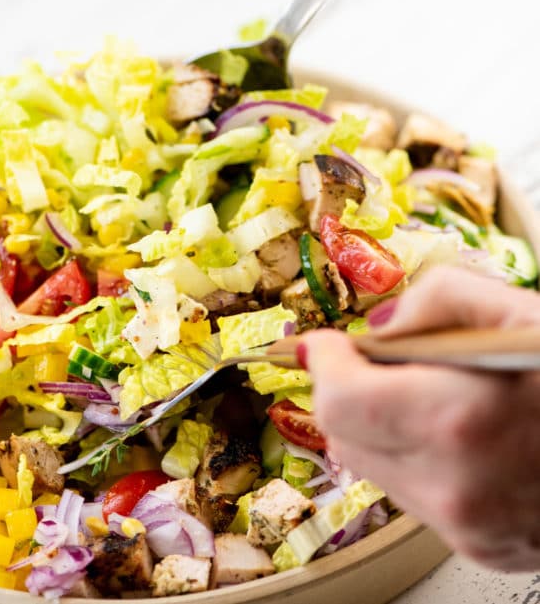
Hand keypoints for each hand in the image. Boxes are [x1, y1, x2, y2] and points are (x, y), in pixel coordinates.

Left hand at [300, 267, 539, 569]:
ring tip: (427, 391)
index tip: (322, 342)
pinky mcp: (479, 543)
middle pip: (344, 436)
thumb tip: (381, 327)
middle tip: (377, 358)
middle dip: (347, 388)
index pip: (339, 400)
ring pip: (373, 467)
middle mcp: (454, 485)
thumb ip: (439, 298)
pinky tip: (453, 428)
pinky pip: (412, 492)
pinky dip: (412, 455)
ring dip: (377, 423)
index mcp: (458, 420)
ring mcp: (466, 523)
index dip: (323, 361)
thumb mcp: (520, 310)